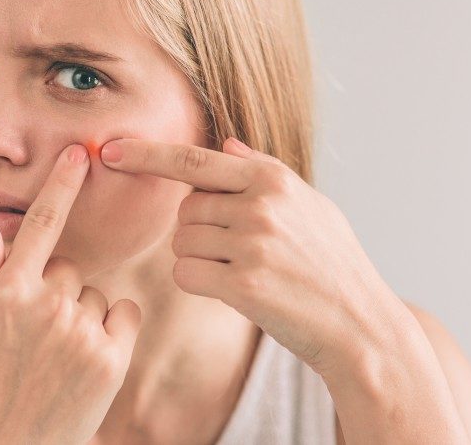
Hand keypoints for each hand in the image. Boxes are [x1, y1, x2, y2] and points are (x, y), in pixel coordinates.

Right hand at [0, 143, 142, 444]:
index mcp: (8, 294)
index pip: (39, 226)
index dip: (60, 185)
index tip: (78, 154)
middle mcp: (47, 307)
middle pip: (67, 266)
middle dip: (54, 289)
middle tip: (35, 332)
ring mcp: (82, 332)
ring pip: (94, 292)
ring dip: (81, 312)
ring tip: (56, 353)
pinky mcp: (112, 357)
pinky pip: (124, 312)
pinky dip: (113, 326)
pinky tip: (88, 355)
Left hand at [98, 136, 403, 378]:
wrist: (361, 324)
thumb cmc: (333, 263)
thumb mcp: (309, 205)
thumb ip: (263, 171)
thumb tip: (225, 145)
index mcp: (273, 179)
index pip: (193, 160)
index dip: (146, 155)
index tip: (109, 150)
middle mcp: (260, 206)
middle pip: (185, 210)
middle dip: (199, 230)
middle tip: (241, 251)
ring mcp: (252, 245)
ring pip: (182, 243)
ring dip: (200, 259)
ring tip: (245, 271)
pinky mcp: (243, 286)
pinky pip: (186, 274)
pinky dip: (199, 283)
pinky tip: (234, 291)